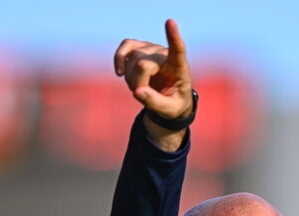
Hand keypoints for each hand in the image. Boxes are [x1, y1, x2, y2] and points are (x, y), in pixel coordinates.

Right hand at [114, 19, 193, 148]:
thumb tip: (138, 91)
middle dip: (138, 84)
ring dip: (130, 78)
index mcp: (179, 68)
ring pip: (132, 58)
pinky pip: (126, 46)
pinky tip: (119, 72)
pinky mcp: (141, 48)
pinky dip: (119, 58)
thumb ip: (155, 103)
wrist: (169, 99)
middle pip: (143, 64)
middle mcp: (165, 54)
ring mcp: (152, 49)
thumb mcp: (169, 110)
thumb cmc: (173, 103)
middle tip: (143, 96)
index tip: (170, 22)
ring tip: (139, 88)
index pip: (178, 50)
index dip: (173, 37)